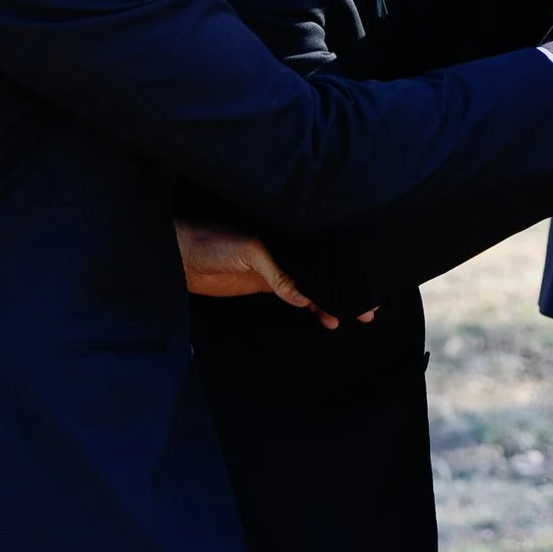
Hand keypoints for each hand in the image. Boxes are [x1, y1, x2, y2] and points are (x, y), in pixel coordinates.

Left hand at [174, 220, 365, 329]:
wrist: (182, 255)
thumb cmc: (213, 241)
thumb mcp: (249, 251)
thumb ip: (278, 274)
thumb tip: (302, 299)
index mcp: (287, 233)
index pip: (323, 250)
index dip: (344, 264)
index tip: (366, 278)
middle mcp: (287, 249)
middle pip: (324, 269)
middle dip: (347, 284)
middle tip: (370, 304)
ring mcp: (278, 268)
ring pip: (314, 285)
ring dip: (333, 300)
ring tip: (355, 315)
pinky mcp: (266, 284)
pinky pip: (296, 296)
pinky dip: (311, 307)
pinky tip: (326, 318)